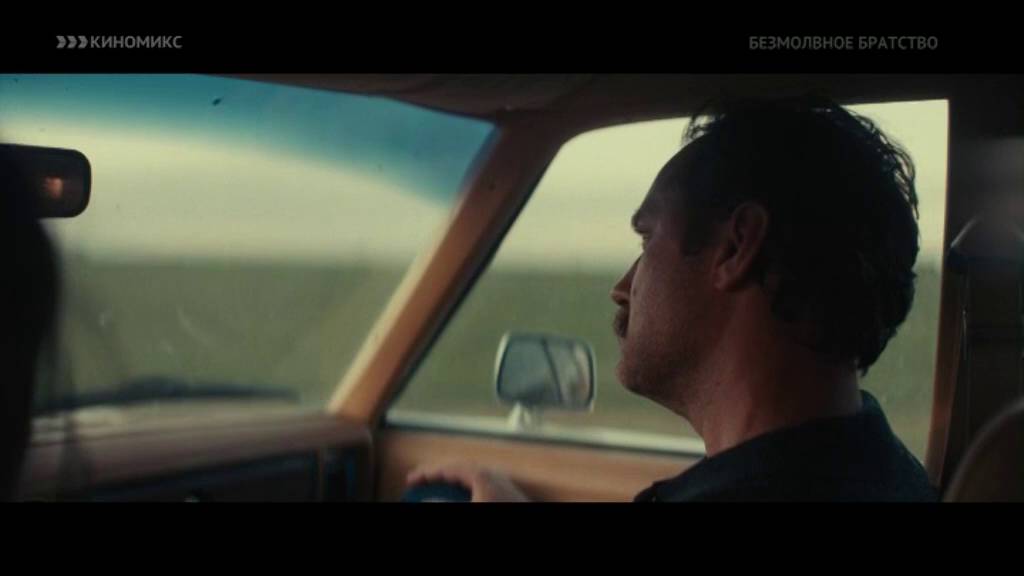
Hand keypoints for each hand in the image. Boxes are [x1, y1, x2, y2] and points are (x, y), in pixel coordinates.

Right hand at [406, 461, 530, 501]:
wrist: (530, 526)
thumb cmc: (496, 506)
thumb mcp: (468, 508)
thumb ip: (446, 503)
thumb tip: (428, 499)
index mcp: (480, 474)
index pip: (446, 468)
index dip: (426, 473)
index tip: (411, 479)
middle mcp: (491, 472)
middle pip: (457, 467)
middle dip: (436, 474)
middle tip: (418, 481)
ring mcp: (500, 480)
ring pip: (468, 474)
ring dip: (449, 480)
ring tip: (434, 487)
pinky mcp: (506, 490)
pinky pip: (478, 482)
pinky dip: (462, 486)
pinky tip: (458, 494)